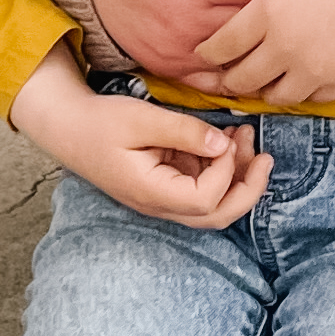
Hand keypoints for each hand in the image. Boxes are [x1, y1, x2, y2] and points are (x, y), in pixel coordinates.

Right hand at [10, 43, 268, 230]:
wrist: (69, 127)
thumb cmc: (100, 122)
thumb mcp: (142, 119)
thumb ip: (185, 132)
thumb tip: (224, 143)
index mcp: (152, 193)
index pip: (205, 200)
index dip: (225, 172)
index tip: (227, 138)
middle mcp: (161, 204)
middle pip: (217, 216)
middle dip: (248, 189)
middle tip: (265, 156)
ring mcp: (163, 198)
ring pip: (213, 204)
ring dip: (236, 175)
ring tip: (245, 136)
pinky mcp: (165, 185)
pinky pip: (201, 186)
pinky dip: (219, 166)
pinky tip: (226, 139)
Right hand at [80, 0, 277, 74]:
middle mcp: (190, 19)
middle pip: (264, 24)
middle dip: (284, 7)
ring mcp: (176, 47)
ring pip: (244, 54)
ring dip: (263, 38)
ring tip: (276, 18)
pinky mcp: (164, 62)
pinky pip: (213, 78)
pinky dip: (235, 66)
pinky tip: (248, 48)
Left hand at [185, 0, 334, 110]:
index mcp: (268, 14)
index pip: (220, 47)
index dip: (205, 54)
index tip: (203, 52)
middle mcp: (284, 49)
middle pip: (239, 80)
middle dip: (226, 79)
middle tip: (222, 73)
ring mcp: (312, 71)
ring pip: (271, 98)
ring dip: (261, 89)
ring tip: (260, 77)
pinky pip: (308, 100)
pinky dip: (298, 93)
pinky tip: (297, 77)